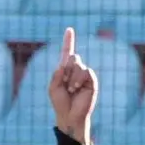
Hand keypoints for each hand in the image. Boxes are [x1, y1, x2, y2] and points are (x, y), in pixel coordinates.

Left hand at [49, 27, 97, 144]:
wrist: (69, 115)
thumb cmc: (59, 102)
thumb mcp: (53, 87)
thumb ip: (57, 73)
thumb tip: (66, 61)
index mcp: (64, 70)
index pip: (66, 52)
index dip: (68, 41)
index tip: (69, 29)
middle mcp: (75, 70)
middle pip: (72, 57)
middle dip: (66, 69)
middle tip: (65, 84)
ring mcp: (84, 75)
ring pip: (78, 64)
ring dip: (71, 77)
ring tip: (71, 90)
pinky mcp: (91, 80)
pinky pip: (86, 71)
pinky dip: (78, 79)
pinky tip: (76, 89)